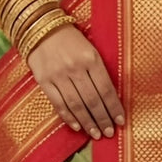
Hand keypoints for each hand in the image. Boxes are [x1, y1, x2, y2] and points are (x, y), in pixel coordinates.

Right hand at [26, 22, 124, 139]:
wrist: (40, 27)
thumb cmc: (70, 39)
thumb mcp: (90, 48)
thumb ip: (99, 70)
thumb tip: (110, 98)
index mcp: (91, 58)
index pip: (106, 89)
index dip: (114, 107)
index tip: (120, 121)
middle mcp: (75, 68)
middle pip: (93, 100)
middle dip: (103, 119)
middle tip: (109, 132)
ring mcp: (58, 75)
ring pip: (76, 105)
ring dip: (88, 122)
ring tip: (96, 134)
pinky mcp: (44, 80)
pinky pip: (58, 103)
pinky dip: (69, 117)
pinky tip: (77, 126)